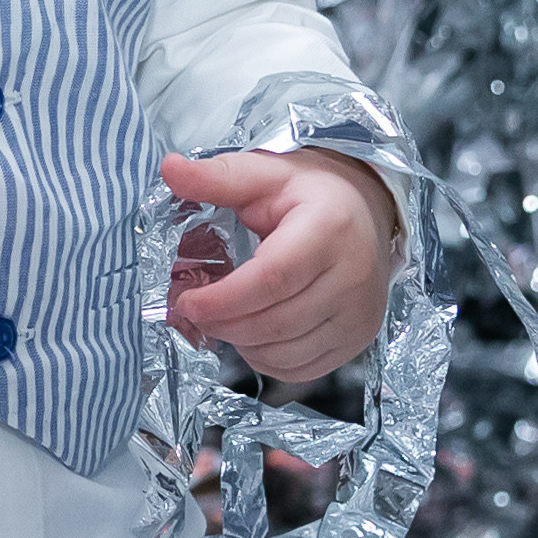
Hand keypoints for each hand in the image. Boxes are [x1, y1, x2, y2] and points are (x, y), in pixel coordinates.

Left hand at [160, 148, 397, 381]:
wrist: (367, 209)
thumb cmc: (311, 193)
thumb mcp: (264, 174)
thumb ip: (216, 177)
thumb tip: (170, 169)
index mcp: (329, 228)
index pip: (271, 278)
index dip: (223, 299)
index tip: (187, 301)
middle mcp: (353, 275)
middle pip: (276, 322)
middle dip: (224, 324)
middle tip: (196, 310)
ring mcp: (359, 313)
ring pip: (287, 352)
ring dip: (242, 343)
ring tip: (225, 317)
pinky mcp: (359, 338)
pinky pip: (302, 368)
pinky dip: (268, 360)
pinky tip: (255, 333)